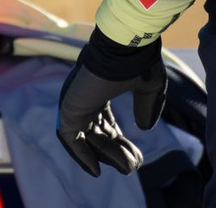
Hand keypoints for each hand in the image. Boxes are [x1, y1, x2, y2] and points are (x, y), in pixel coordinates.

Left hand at [56, 28, 165, 177]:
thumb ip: (145, 107)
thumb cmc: (136, 61)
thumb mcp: (147, 88)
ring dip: (105, 157)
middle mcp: (85, 96)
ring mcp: (75, 101)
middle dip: (116, 153)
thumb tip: (144, 127)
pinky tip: (96, 169)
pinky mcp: (69, 106)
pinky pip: (69, 137)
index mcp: (100, 89)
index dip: (119, 142)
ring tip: (127, 166)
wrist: (125, 47)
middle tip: (135, 163)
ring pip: (85, 139)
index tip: (136, 156)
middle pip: (96, 134)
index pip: (104, 122)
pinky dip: (80, 155)